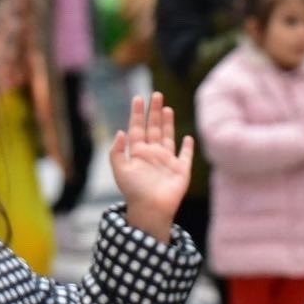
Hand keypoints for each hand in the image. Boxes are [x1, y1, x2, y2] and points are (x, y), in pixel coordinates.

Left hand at [112, 93, 193, 243]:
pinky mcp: (181, 170)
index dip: (137, 113)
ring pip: (168, 137)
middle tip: (156, 94)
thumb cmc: (134, 191)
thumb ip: (116, 151)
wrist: (151, 209)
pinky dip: (187, 147)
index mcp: (138, 152)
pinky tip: (187, 138)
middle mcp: (152, 154)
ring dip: (168, 123)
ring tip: (166, 108)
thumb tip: (120, 131)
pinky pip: (186, 156)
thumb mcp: (119, 170)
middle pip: (154, 128)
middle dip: (154, 112)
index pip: (137, 128)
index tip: (138, 98)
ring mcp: (167, 161)